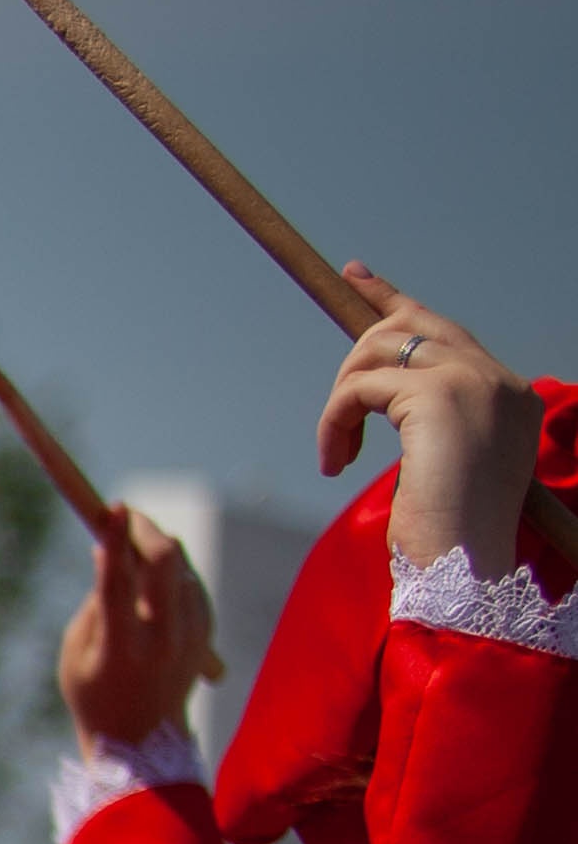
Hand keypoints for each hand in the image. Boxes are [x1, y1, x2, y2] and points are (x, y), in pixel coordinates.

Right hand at [57, 504, 214, 752]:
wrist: (145, 740)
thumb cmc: (94, 694)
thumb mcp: (75, 652)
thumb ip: (94, 602)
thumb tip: (107, 553)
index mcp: (122, 647)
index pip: (118, 582)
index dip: (115, 540)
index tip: (114, 506)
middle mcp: (163, 637)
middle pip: (165, 562)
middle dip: (146, 529)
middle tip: (128, 515)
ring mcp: (192, 634)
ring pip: (180, 567)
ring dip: (156, 551)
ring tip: (132, 555)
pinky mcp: (207, 631)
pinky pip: (190, 583)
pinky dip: (170, 572)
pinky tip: (153, 583)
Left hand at [320, 269, 536, 576]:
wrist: (464, 567)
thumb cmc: (450, 536)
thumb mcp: (444, 464)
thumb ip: (428, 418)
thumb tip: (378, 389)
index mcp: (511, 396)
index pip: (446, 330)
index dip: (394, 302)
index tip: (355, 276)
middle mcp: (499, 380)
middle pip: (410, 327)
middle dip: (357, 354)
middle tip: (335, 413)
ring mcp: (473, 382)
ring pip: (375, 353)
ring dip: (340, 403)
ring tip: (336, 455)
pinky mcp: (437, 396)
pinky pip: (357, 389)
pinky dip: (333, 421)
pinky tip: (334, 461)